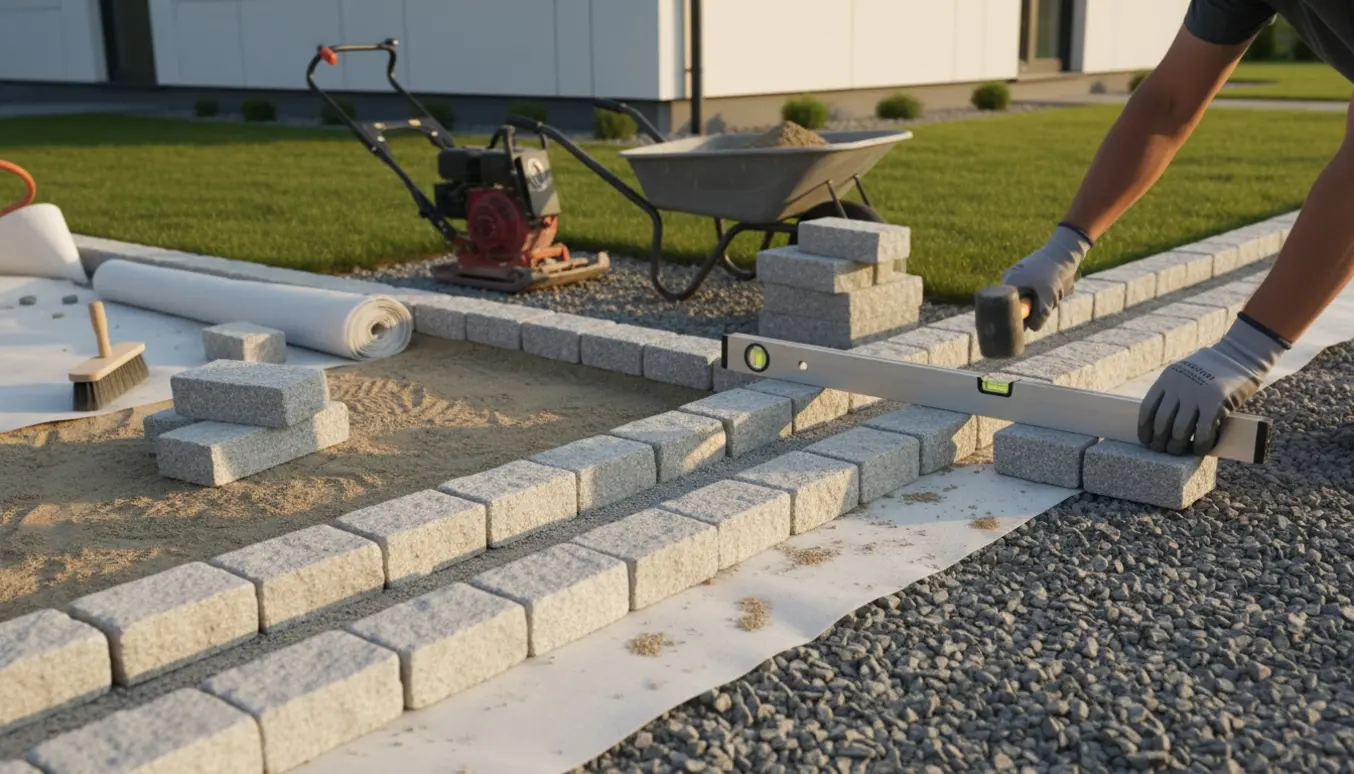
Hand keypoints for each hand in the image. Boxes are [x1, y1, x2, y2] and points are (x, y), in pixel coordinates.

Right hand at [1001, 224, 1092, 330]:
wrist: (1065, 251)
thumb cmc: (1054, 272)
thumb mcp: (1048, 297)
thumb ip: (1040, 316)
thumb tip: (1033, 328)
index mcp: (1009, 283)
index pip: (1006, 308)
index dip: (1017, 318)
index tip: (1026, 323)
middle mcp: (1011, 280)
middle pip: (1019, 306)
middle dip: (1034, 308)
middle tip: (1047, 302)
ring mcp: (1019, 277)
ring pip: (1030, 300)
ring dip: (1043, 301)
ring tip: (1054, 291)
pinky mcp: (1030, 276)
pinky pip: (1035, 293)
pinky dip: (1046, 295)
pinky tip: (1055, 286)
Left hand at [1138, 316, 1287, 455]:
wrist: (1240, 354)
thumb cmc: (1212, 370)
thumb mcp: (1184, 374)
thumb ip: (1173, 392)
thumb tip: (1163, 425)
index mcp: (1167, 378)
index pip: (1147, 408)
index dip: (1144, 428)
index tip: (1146, 440)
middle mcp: (1178, 386)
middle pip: (1161, 422)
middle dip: (1159, 441)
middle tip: (1162, 450)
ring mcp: (1196, 394)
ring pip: (1179, 430)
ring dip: (1177, 446)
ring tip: (1177, 451)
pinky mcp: (1214, 402)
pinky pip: (1202, 431)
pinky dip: (1199, 444)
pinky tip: (1199, 449)